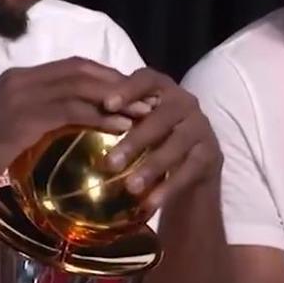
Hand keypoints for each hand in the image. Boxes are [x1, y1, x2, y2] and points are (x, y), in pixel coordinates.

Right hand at [0, 57, 144, 200]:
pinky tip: (120, 127)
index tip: (131, 89)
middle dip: (118, 82)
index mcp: (21, 76)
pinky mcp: (24, 117)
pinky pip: (71, 111)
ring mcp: (22, 95)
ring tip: (143, 112)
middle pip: (82, 70)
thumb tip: (74, 118)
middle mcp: (23, 78)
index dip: (106, 74)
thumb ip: (40, 113)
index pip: (73, 65)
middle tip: (146, 97)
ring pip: (80, 87)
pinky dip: (99, 116)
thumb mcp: (12, 124)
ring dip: (116, 98)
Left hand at [102, 68, 222, 211]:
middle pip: (162, 117)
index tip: (107, 104)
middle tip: (110, 163)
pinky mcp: (211, 154)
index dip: (128, 89)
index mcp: (163, 88)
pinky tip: (150, 203)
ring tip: (130, 187)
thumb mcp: (137, 123)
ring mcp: (201, 127)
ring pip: (177, 144)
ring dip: (153, 165)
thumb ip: (116, 117)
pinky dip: (169, 187)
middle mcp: (186, 102)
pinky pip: (190, 170)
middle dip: (136, 139)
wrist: (194, 165)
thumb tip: (72, 119)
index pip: (147, 79)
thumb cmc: (154, 137)